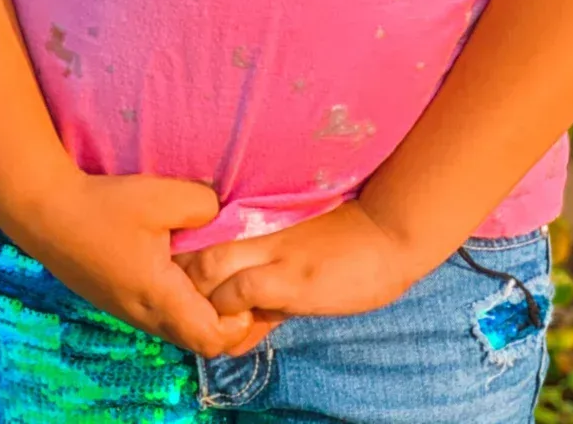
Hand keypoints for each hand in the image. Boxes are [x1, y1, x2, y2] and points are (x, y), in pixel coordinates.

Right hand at [0, 168, 268, 358]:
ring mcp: (127, 311)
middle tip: (237, 281)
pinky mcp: (116, 299)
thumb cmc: (106, 206)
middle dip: (224, 319)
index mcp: (160, 297)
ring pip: (177, 328)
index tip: (246, 288)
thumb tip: (221, 216)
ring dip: (199, 310)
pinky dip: (179, 302)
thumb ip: (203, 206)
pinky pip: (159, 314)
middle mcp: (145, 315)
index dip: (238, 322)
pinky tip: (180, 266)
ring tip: (212, 272)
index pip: (211, 338)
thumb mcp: (162, 195)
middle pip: (196, 339)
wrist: (46, 213)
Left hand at [173, 199, 422, 323]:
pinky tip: (234, 331)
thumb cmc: (353, 251)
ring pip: (210, 268)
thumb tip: (238, 337)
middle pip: (199, 253)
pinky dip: (228, 311)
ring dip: (200, 300)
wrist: (389, 234)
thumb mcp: (300, 276)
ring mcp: (274, 257)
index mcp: (262, 234)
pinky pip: (242, 291)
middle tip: (189, 315)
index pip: (207, 245)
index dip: (188, 270)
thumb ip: (268, 303)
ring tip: (208, 326)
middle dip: (183, 285)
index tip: (184, 296)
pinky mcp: (292, 278)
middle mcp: (260, 240)